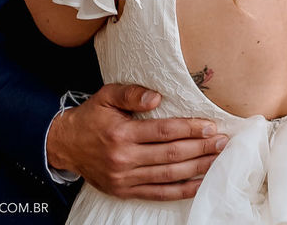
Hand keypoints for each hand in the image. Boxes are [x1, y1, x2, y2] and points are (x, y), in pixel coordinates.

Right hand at [46, 84, 225, 200]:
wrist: (64, 145)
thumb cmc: (90, 117)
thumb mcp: (105, 96)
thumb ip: (131, 94)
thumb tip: (157, 97)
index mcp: (121, 133)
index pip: (164, 131)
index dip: (190, 129)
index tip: (210, 126)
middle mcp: (124, 158)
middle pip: (172, 154)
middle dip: (201, 148)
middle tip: (222, 141)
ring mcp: (126, 178)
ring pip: (170, 174)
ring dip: (198, 167)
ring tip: (218, 159)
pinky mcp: (125, 191)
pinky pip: (160, 193)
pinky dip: (183, 190)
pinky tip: (200, 182)